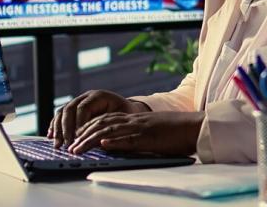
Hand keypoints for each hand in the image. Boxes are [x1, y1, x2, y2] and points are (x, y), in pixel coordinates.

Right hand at [47, 90, 150, 148]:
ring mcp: (78, 101)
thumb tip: (97, 140)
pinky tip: (51, 136)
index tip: (78, 138)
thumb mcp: (122, 118)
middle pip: (69, 109)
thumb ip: (110, 126)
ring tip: (57, 144)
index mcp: (99, 96)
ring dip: (57, 128)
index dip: (79, 123)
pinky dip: (54, 125)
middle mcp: (86, 96)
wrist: (127, 109)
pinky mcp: (73, 109)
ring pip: (62, 112)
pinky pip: (60, 115)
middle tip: (65, 144)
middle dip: (65, 128)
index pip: (83, 108)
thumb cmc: (126, 114)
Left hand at [67, 111, 204, 155]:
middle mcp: (135, 121)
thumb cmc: (177, 131)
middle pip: (103, 124)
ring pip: (111, 130)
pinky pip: (130, 139)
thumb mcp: (153, 131)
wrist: (196, 126)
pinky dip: (115, 141)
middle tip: (70, 146)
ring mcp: (142, 128)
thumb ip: (136, 134)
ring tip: (78, 148)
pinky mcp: (150, 137)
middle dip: (84, 135)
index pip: (106, 119)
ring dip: (91, 140)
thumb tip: (118, 143)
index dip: (89, 127)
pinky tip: (103, 145)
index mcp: (136, 119)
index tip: (76, 136)